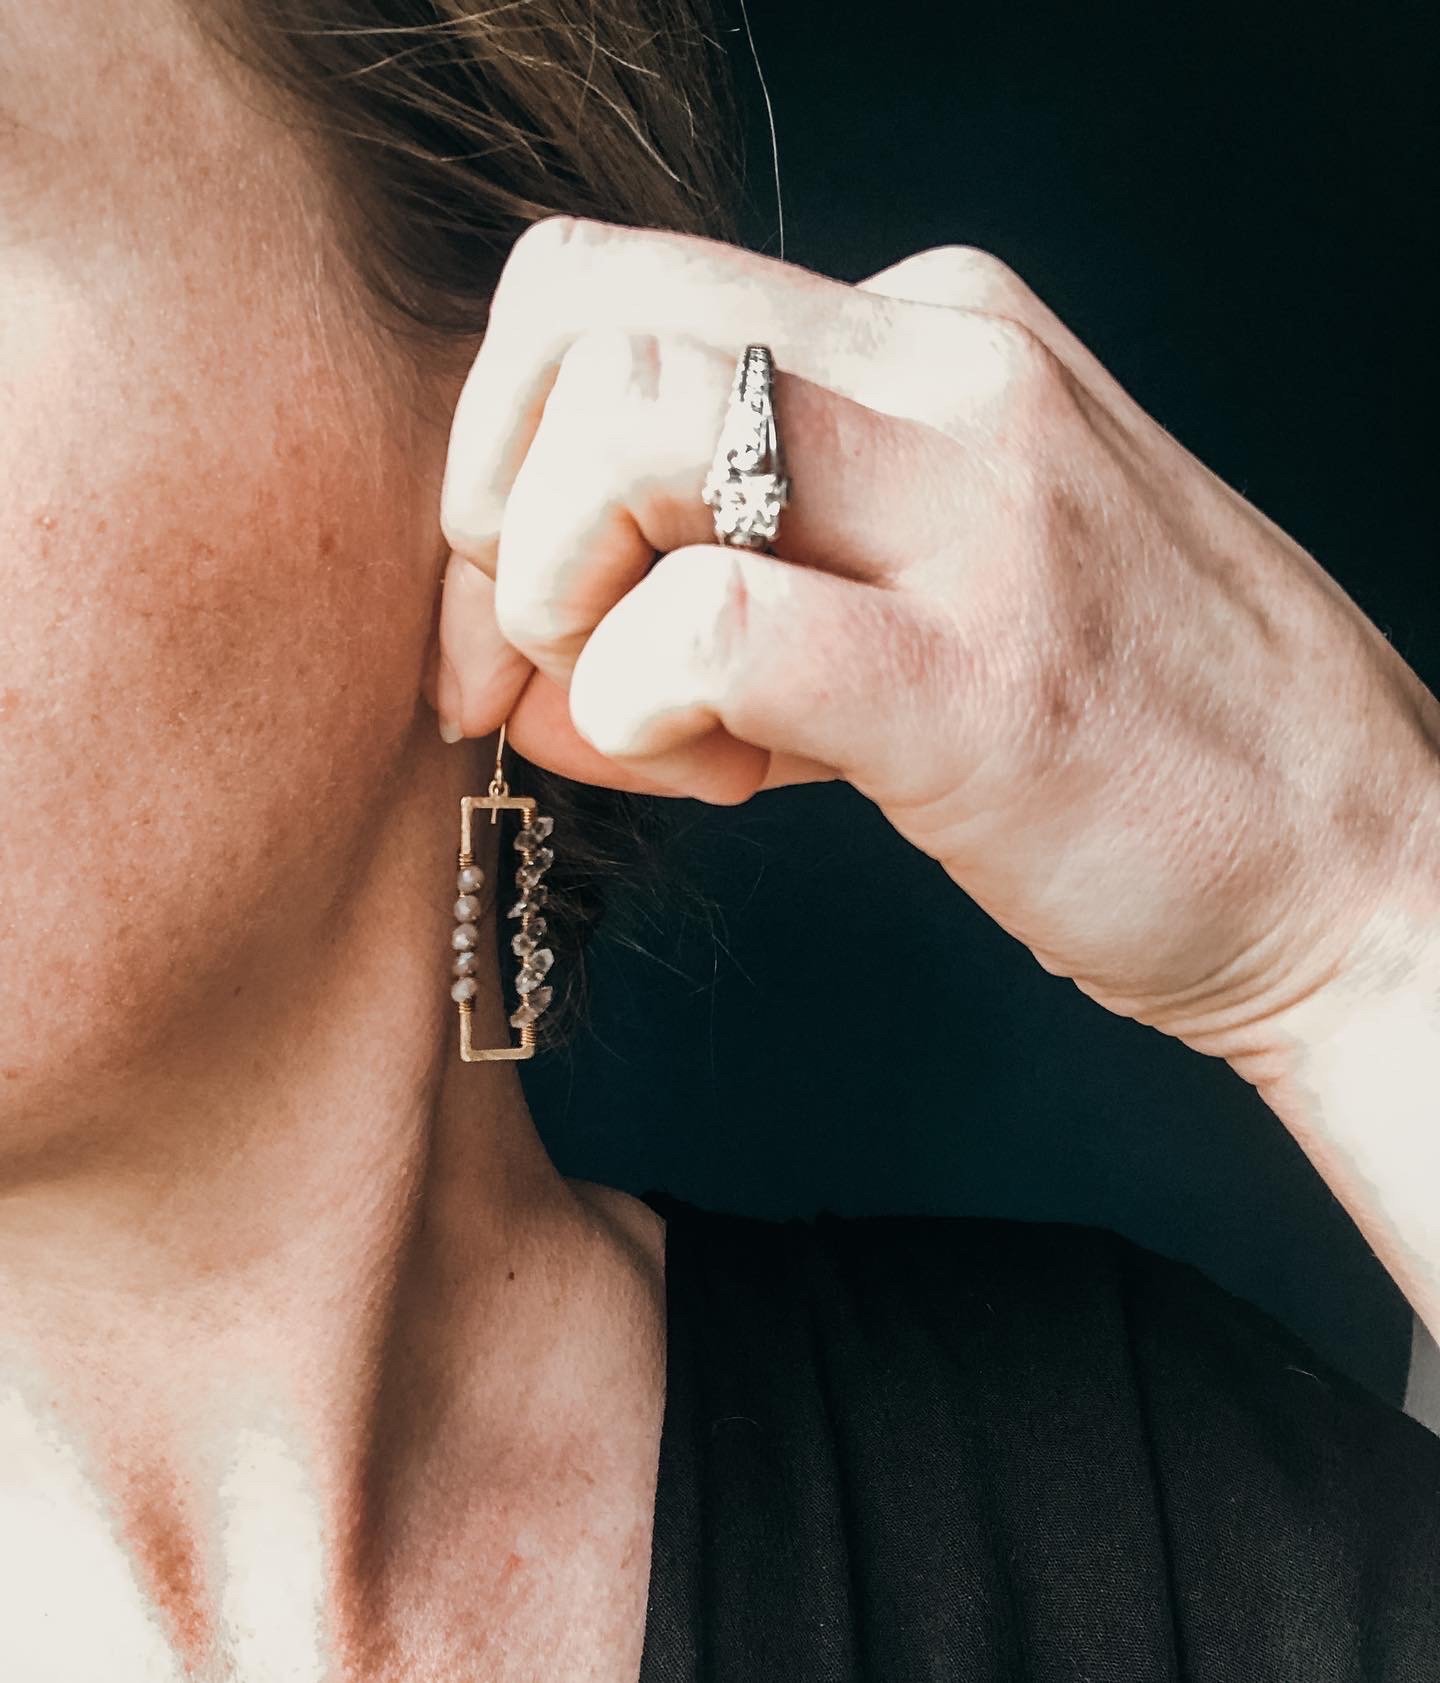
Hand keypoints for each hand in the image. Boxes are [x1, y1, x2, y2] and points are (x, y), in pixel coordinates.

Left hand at [434, 218, 1439, 1074]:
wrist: (1351, 865)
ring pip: (623, 427)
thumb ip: (730, 585)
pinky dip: (636, 709)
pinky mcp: (982, 674)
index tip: (526, 614)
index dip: (504, 452)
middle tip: (533, 661)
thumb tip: (524, 653)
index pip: (613, 298)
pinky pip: (706, 623)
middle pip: (582, 318)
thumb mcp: (922, 594)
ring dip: (558, 597)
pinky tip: (717, 777)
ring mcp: (979, 507)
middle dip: (492, 509)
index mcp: (931, 336)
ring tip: (654, 725)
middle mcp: (951, 369)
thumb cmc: (1121, 739)